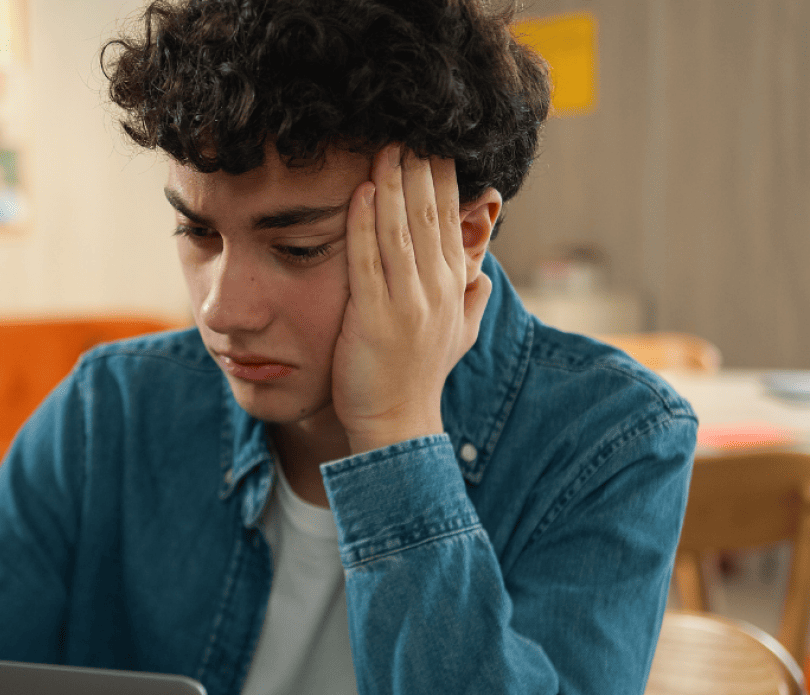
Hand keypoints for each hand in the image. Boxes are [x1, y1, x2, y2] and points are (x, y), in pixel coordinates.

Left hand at [332, 144, 493, 454]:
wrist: (398, 423)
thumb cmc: (419, 375)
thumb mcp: (455, 334)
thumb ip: (470, 300)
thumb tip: (481, 274)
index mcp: (453, 284)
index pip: (449, 218)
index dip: (441, 176)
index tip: (430, 139)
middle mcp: (437, 288)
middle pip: (430, 214)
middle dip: (420, 166)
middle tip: (407, 125)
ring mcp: (408, 302)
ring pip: (402, 230)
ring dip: (394, 184)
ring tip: (385, 145)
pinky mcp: (377, 318)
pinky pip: (370, 261)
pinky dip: (365, 224)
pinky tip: (361, 192)